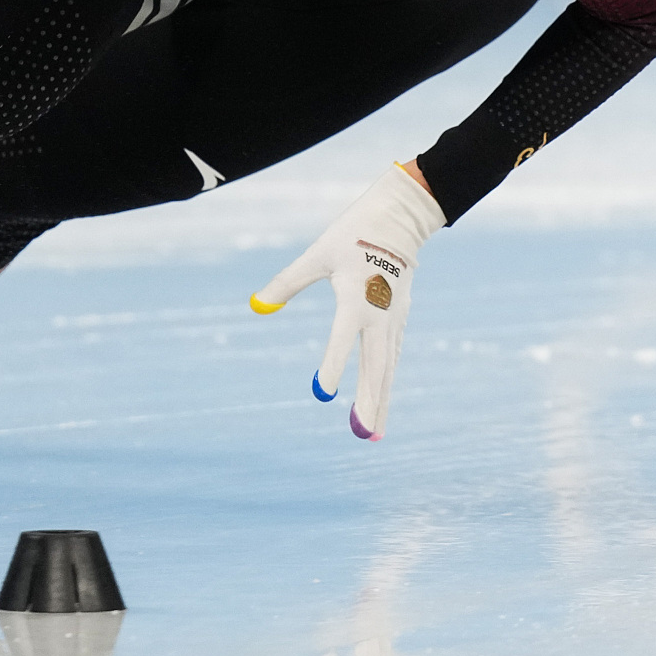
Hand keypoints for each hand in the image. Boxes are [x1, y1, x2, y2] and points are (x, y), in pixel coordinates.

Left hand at [250, 164, 445, 440]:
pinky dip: (386, 381)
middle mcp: (379, 314)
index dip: (332, 365)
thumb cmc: (351, 235)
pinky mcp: (399, 318)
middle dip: (369, 401)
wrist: (398, 220)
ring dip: (380, 400)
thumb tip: (256, 303)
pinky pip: (392, 356)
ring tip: (372, 432)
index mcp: (356, 297)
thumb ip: (287, 282)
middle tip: (361, 434)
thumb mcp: (317, 255)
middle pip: (375, 365)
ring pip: (387, 367)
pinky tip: (381, 401)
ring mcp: (393, 318)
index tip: (323, 393)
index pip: (342, 338)